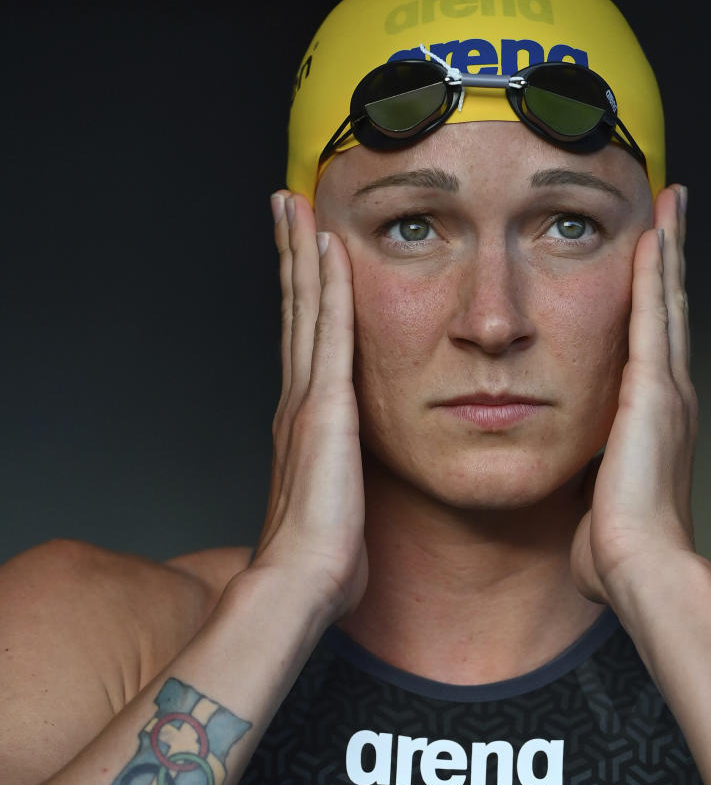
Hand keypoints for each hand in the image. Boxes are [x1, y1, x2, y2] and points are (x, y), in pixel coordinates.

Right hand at [253, 193, 367, 620]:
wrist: (302, 580)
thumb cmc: (322, 563)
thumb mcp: (339, 515)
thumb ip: (343, 492)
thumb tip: (353, 505)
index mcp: (302, 425)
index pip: (303, 344)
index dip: (301, 297)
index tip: (300, 257)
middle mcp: (297, 402)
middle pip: (295, 311)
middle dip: (290, 254)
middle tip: (284, 203)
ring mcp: (307, 400)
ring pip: (305, 307)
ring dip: (301, 251)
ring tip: (294, 204)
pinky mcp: (325, 406)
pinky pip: (330, 330)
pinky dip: (328, 285)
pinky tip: (328, 246)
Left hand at [571, 184, 696, 605]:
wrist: (641, 570)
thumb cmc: (617, 556)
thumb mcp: (595, 511)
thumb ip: (586, 494)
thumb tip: (572, 505)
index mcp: (657, 427)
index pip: (653, 351)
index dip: (656, 308)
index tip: (653, 272)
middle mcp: (671, 401)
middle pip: (669, 314)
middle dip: (670, 263)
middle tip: (674, 214)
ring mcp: (667, 393)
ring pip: (667, 304)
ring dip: (668, 252)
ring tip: (671, 206)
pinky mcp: (653, 393)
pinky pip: (651, 318)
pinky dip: (654, 274)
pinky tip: (653, 234)